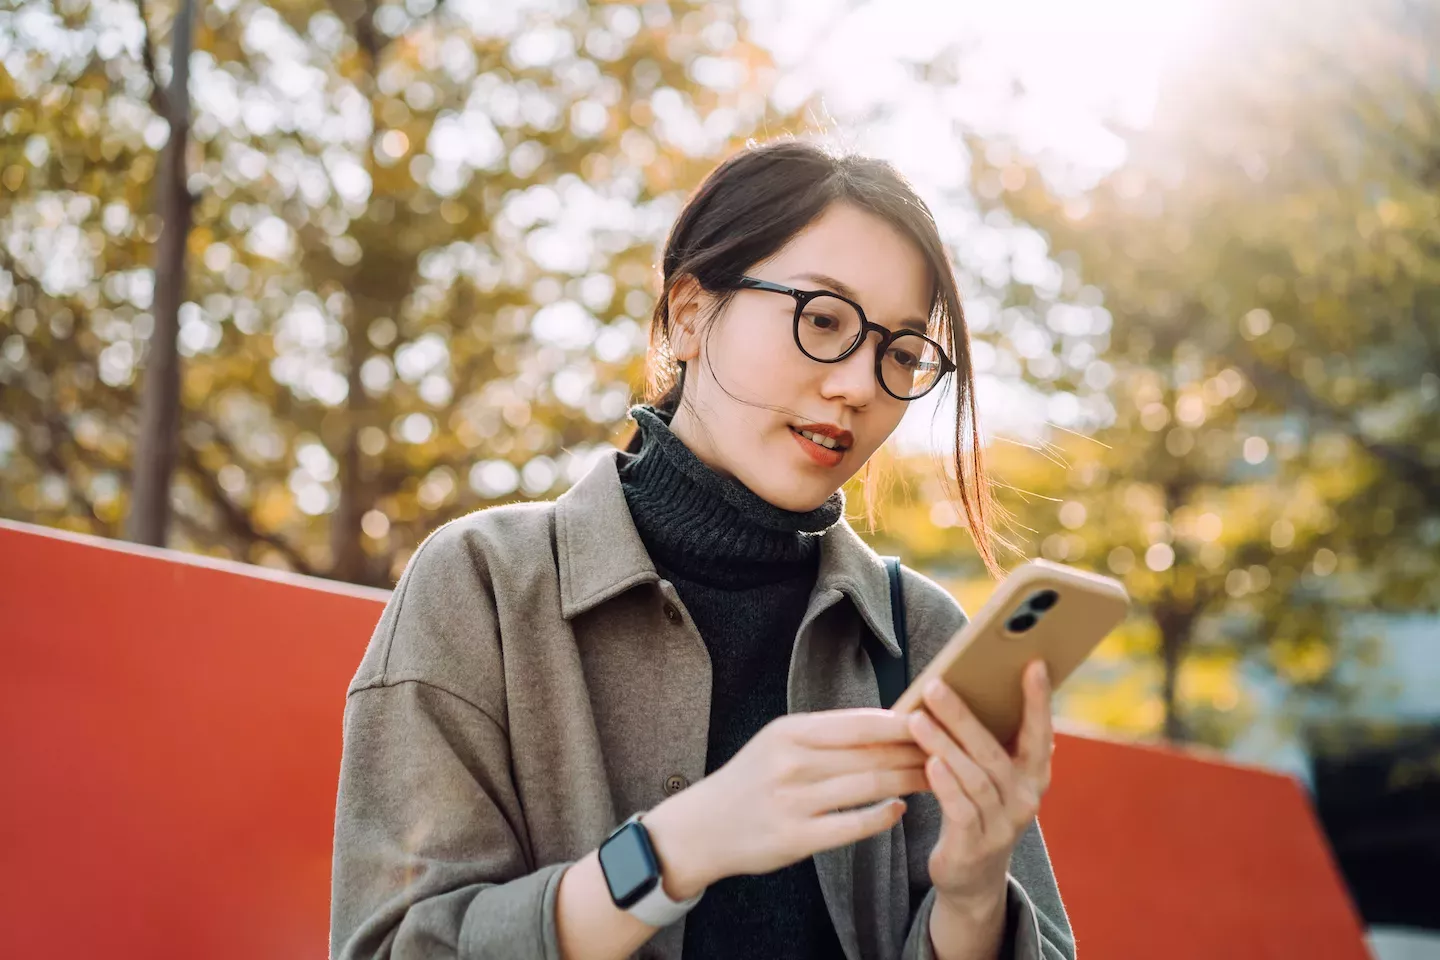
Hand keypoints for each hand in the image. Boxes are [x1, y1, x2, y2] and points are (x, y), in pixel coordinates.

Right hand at [647, 709, 928, 895]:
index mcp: (790, 732)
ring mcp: (793, 802)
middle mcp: (791, 763)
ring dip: (907, 782)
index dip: (902, 723)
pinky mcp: (796, 838)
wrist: (701, 827)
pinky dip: (882, 818)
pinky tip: (900, 810)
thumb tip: (886, 720)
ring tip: (934, 779)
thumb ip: (825, 733)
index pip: (859, 723)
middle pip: (870, 755)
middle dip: (914, 753)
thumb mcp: (778, 742)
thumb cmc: (751, 779)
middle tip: (949, 752)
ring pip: (868, 788)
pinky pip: (852, 826)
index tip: (935, 722)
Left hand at [906, 659, 1053, 910]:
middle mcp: (1025, 798)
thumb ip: (987, 740)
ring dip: (944, 745)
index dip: (1038, 700)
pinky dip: (946, 785)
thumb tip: (964, 685)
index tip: (1033, 664)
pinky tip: (930, 763)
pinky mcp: (977, 845)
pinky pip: (962, 810)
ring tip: (917, 720)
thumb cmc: (977, 808)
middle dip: (963, 716)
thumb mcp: (990, 775)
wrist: (972, 876)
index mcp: (1034, 774)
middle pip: (994, 751)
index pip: (1040, 732)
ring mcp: (1004, 824)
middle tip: (934, 685)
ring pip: (975, 778)